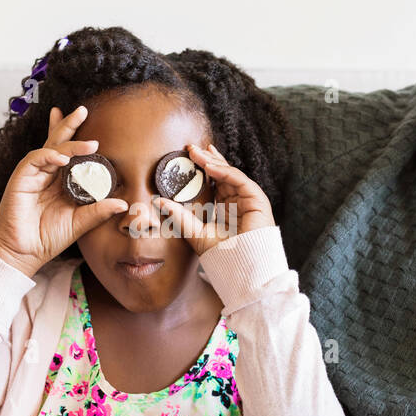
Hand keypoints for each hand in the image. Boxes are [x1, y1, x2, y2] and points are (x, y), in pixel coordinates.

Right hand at [0, 105, 128, 276]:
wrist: (23, 253)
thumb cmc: (47, 238)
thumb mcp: (79, 223)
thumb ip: (98, 211)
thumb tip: (123, 204)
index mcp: (59, 182)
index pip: (68, 153)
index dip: (77, 138)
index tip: (94, 129)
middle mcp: (46, 174)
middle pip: (57, 142)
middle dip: (69, 125)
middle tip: (84, 110)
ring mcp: (32, 174)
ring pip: (50, 148)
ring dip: (69, 143)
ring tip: (91, 144)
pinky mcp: (21, 178)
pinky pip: (35, 159)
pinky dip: (49, 155)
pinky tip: (63, 158)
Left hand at [151, 142, 274, 255]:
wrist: (241, 268)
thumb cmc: (223, 255)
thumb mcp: (195, 233)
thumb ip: (179, 217)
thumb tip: (158, 201)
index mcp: (225, 207)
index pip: (213, 182)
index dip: (202, 168)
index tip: (188, 156)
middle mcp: (237, 201)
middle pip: (222, 173)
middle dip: (206, 159)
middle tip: (190, 148)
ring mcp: (248, 200)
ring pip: (230, 174)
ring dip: (213, 162)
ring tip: (196, 153)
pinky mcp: (257, 200)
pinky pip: (239, 180)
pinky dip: (225, 172)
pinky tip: (209, 166)